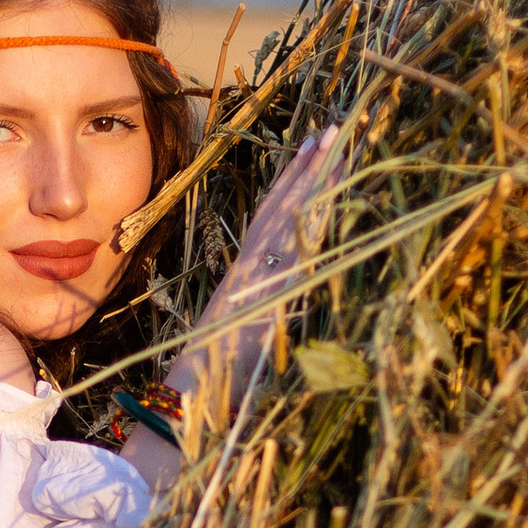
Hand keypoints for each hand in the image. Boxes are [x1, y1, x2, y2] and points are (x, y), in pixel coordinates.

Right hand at [164, 129, 338, 423]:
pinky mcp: (273, 289)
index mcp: (243, 280)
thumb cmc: (209, 385)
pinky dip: (312, 213)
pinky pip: (297, 243)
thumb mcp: (237, 344)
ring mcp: (262, 276)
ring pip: (293, 216)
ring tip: (334, 142)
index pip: (271, 220)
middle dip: (310, 170)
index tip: (309, 153)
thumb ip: (258, 322)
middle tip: (332, 131)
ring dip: (316, 179)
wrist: (192, 397)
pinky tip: (329, 188)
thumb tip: (277, 311)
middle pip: (285, 209)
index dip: (291, 185)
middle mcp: (253, 270)